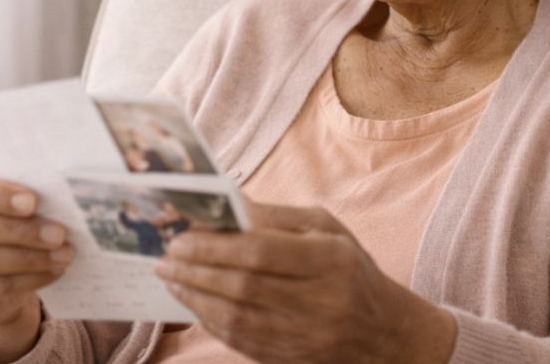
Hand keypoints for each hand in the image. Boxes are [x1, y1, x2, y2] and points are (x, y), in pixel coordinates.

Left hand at [153, 201, 455, 363]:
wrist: (383, 333)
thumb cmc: (349, 269)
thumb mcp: (325, 230)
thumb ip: (275, 216)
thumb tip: (225, 201)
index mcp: (331, 260)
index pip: (262, 252)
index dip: (215, 245)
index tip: (182, 237)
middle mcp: (321, 302)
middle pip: (244, 286)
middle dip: (196, 270)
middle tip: (166, 256)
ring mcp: (306, 337)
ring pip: (237, 318)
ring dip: (195, 296)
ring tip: (171, 277)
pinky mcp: (291, 359)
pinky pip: (240, 341)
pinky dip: (210, 320)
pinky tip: (193, 301)